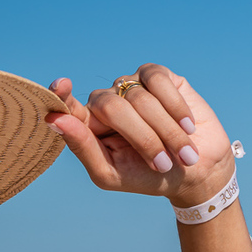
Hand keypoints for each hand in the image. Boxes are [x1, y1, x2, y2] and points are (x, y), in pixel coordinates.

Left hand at [46, 64, 235, 203]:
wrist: (196, 170)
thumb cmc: (148, 176)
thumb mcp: (111, 173)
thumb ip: (82, 147)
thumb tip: (55, 120)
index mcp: (88, 126)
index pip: (66, 105)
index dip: (61, 95)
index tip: (60, 85)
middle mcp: (106, 101)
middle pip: (111, 107)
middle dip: (142, 138)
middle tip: (163, 163)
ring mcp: (130, 85)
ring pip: (139, 98)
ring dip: (166, 132)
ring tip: (182, 153)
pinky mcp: (156, 75)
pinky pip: (158, 81)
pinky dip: (175, 107)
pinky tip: (188, 126)